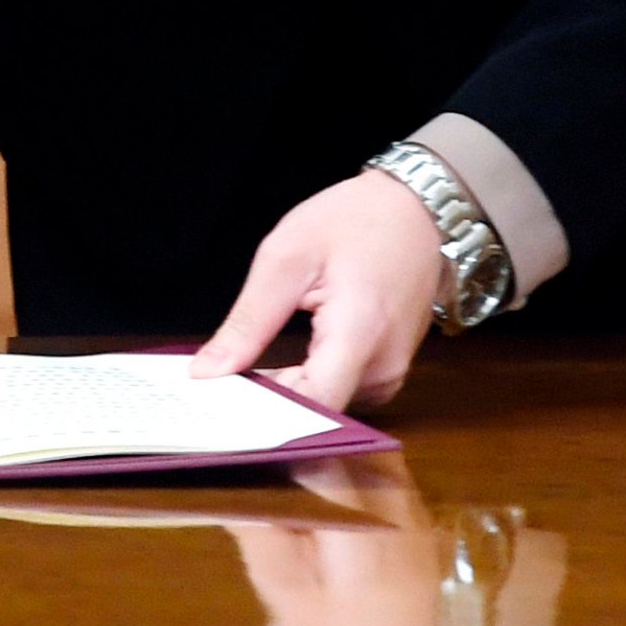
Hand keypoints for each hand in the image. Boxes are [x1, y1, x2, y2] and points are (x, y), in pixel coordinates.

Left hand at [192, 168, 449, 409]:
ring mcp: (390, 373)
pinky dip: (304, 387)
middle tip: (214, 390)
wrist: (416, 209)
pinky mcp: (387, 372)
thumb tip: (208, 372)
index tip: (218, 406)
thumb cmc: (354, 222)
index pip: (312, 406)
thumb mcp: (285, 258)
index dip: (261, 416)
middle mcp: (383, 366)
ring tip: (240, 378)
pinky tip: (274, 373)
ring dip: (281, 398)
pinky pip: (338, 393)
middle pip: (315, 412)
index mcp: (360, 334)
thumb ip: (248, 322)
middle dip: (262, 406)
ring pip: (325, 407)